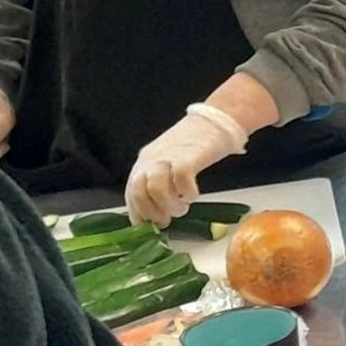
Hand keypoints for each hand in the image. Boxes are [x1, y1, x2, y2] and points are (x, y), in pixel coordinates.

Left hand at [126, 104, 248, 225]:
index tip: (152, 225)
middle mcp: (151, 160)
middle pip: (138, 192)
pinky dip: (187, 193)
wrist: (214, 120)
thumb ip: (159, 181)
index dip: (140, 214)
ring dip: (169, 206)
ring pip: (156, 189)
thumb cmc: (193, 144)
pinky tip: (193, 195)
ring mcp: (169, 158)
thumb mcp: (168, 162)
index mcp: (144, 163)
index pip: (131, 194)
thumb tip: (157, 211)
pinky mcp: (188, 157)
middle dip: (152, 213)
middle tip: (167, 220)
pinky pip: (181, 180)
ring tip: (182, 208)